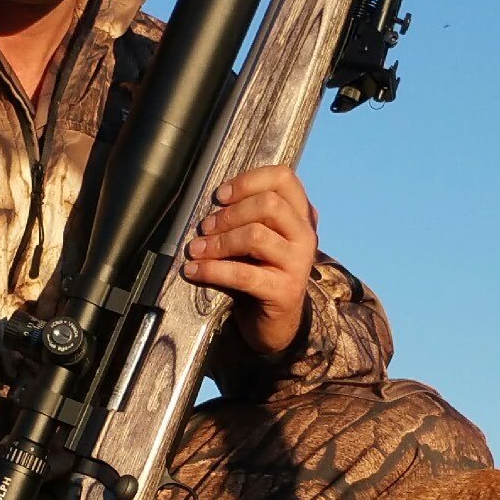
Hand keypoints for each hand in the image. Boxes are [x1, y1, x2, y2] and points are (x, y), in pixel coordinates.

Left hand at [182, 167, 318, 356]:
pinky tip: (194, 270)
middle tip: (205, 227)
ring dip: (218, 242)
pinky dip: (212, 269)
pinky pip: (243, 274)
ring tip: (196, 249)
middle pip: (269, 205)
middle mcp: (305, 236)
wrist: (276, 321)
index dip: (249, 181)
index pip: (284, 178)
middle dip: (230, 214)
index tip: (221, 195)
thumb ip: (247, 215)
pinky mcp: (285, 291)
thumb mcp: (258, 238)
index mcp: (301, 216)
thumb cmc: (260, 270)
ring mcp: (299, 264)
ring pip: (255, 236)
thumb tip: (212, 203)